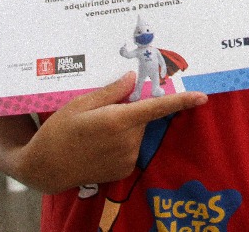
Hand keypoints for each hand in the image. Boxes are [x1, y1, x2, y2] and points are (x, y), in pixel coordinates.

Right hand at [15, 72, 206, 192]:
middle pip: (142, 117)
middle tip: (104, 112)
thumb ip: (111, 91)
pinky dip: (121, 142)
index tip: (202, 96)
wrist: (46, 167)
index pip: (156, 108)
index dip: (181, 101)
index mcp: (117, 120)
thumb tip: (132, 78)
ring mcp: (126, 159)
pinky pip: (130, 148)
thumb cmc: (59, 130)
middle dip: (131, 110)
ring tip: (96, 132)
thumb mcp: (80, 104)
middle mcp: (127, 141)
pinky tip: (99, 145)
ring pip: (137, 132)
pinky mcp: (123, 171)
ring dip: (125, 127)